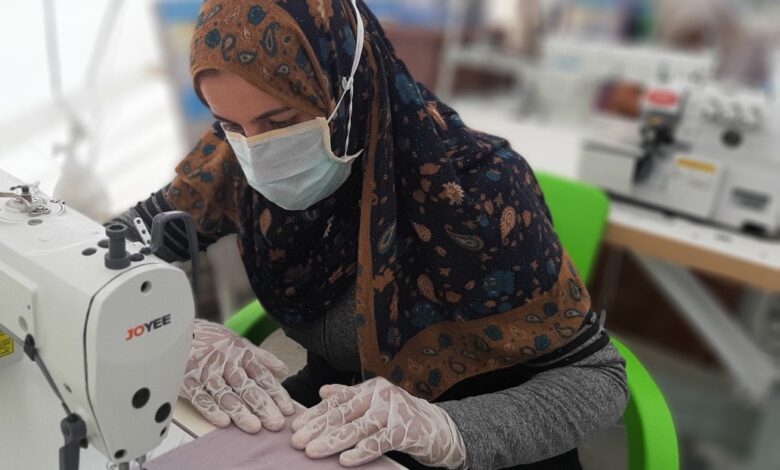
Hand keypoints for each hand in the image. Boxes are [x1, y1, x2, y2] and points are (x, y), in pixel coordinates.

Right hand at [180, 320, 294, 432]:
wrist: (178, 330)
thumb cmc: (211, 338)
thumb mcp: (238, 342)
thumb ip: (261, 358)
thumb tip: (283, 370)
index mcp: (241, 354)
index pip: (262, 376)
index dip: (276, 393)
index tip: (287, 409)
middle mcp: (225, 362)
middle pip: (246, 387)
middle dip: (263, 406)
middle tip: (275, 423)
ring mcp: (205, 372)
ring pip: (225, 394)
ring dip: (240, 411)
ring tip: (254, 426)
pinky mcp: (187, 380)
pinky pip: (200, 396)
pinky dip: (211, 409)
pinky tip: (223, 422)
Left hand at [290, 377, 465, 468]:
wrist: (440, 429)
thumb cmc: (402, 418)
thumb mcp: (375, 403)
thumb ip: (350, 397)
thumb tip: (323, 391)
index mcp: (371, 388)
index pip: (338, 400)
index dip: (315, 413)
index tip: (296, 426)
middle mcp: (382, 395)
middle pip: (344, 414)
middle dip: (318, 428)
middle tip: (297, 442)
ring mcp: (394, 411)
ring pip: (358, 428)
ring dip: (333, 441)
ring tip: (313, 452)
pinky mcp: (406, 430)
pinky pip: (379, 442)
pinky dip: (362, 451)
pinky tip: (345, 460)